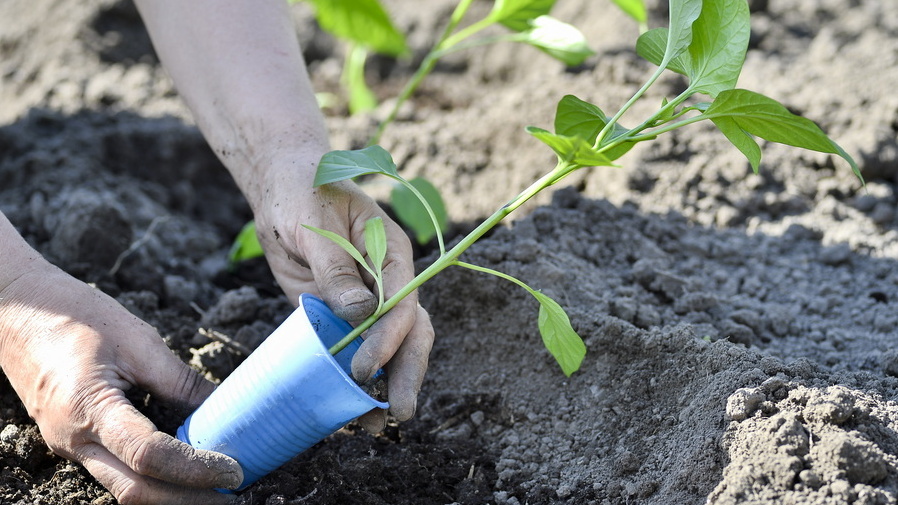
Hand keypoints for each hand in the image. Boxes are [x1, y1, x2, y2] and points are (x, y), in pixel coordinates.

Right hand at [0, 261, 242, 503]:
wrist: (16, 309)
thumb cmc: (74, 316)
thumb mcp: (139, 341)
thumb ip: (180, 381)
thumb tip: (226, 407)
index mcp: (88, 409)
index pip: (150, 456)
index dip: (196, 469)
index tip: (234, 471)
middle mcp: (73, 439)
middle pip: (135, 489)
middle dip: (187, 500)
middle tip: (233, 494)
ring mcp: (69, 445)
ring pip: (123, 486)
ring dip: (170, 493)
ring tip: (214, 485)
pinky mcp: (72, 441)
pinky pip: (114, 469)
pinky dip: (152, 476)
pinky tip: (183, 468)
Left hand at [252, 165, 433, 431]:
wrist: (283, 187)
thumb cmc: (302, 192)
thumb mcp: (313, 225)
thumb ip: (335, 269)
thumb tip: (358, 314)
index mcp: (391, 251)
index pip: (402, 302)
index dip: (388, 338)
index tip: (362, 368)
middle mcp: (387, 279)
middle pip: (411, 331)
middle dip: (406, 372)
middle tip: (398, 413)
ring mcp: (367, 298)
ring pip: (392, 345)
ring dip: (388, 382)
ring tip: (378, 424)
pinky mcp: (342, 311)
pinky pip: (356, 346)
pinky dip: (356, 377)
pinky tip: (352, 408)